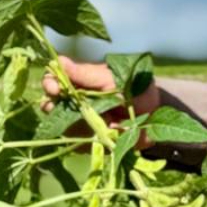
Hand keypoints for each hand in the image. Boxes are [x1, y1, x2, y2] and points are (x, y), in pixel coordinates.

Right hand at [39, 55, 160, 139]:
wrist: (157, 115)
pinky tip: (111, 135)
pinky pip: (82, 145)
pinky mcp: (90, 143)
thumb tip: (60, 61)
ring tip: (106, 123)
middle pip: (51, 106)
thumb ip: (87, 74)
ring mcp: (80, 125)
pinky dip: (94, 141)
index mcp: (79, 84)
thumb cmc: (137, 89)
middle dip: (54, 108)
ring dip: (80, 127)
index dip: (50, 84)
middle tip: (68, 109)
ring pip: (65, 128)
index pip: (53, 81)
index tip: (54, 89)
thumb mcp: (114, 78)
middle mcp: (75, 104)